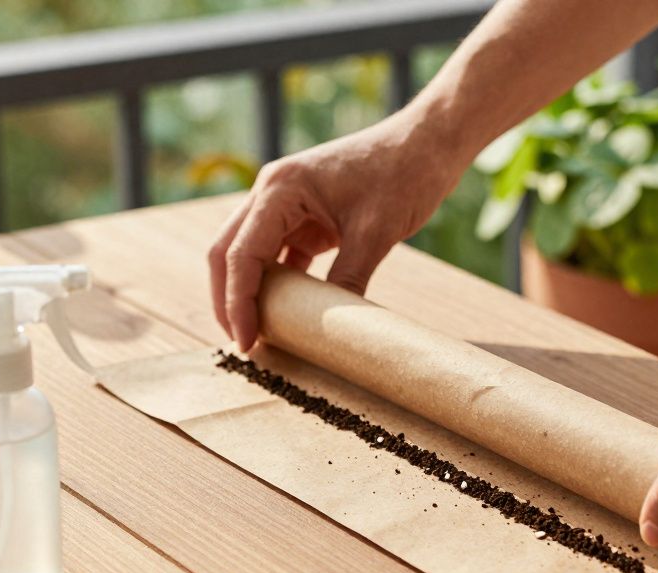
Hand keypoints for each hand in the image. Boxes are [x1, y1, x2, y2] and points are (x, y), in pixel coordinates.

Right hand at [208, 113, 462, 350]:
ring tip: (260, 335)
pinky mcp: (305, 216)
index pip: (241, 253)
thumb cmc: (404, 174)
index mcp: (280, 188)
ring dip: (250, 292)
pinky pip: (279, 255)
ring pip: (249, 254)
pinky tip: (286, 315)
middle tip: (243, 344)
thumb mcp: (376, 233)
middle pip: (229, 252)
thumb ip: (347, 280)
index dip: (237, 302)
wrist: (428, 143)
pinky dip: (278, 284)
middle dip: (229, 299)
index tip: (246, 342)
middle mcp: (272, 192)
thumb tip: (331, 333)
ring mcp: (286, 204)